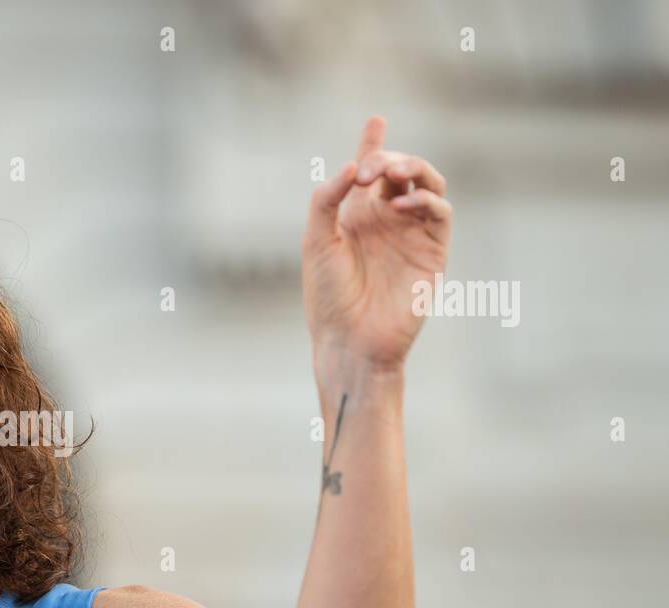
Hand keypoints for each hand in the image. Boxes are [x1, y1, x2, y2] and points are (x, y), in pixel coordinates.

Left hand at [301, 116, 451, 373]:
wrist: (349, 339)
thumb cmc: (327, 295)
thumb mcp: (316, 241)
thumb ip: (326, 200)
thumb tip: (351, 165)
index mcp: (356, 218)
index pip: (370, 173)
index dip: (373, 144)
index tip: (375, 120)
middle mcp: (386, 222)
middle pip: (399, 171)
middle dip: (385, 158)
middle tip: (368, 168)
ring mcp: (411, 234)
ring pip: (426, 184)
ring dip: (413, 169)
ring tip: (391, 172)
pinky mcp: (433, 252)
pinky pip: (440, 213)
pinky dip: (426, 199)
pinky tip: (403, 203)